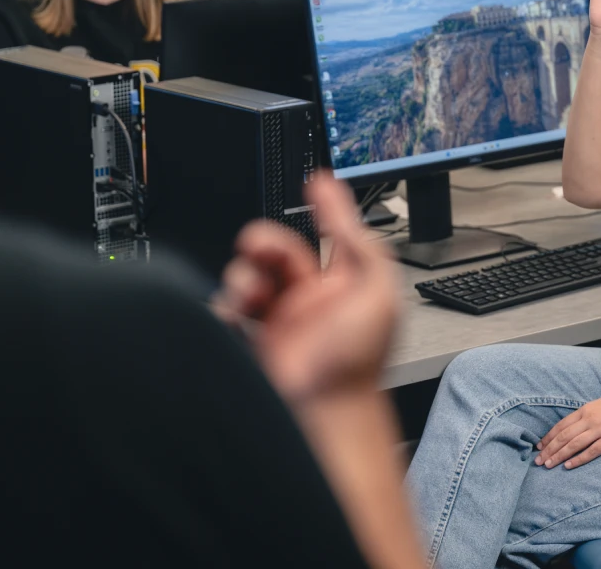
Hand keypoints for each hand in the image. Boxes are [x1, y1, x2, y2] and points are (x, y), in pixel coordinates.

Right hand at [216, 173, 399, 404]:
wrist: (326, 415)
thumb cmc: (357, 361)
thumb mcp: (377, 287)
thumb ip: (359, 240)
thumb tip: (337, 196)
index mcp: (342, 285)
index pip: (327, 236)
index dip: (321, 210)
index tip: (312, 185)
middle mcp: (308, 301)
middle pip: (278, 253)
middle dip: (265, 243)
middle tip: (257, 245)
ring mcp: (277, 323)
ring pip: (248, 278)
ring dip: (243, 276)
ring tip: (248, 291)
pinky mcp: (250, 344)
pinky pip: (226, 314)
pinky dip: (224, 307)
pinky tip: (233, 312)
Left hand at [535, 390, 600, 469]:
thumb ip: (587, 413)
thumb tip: (574, 424)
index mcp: (585, 409)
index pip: (561, 425)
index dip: (548, 437)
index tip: (539, 447)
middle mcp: (589, 419)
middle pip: (564, 436)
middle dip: (549, 449)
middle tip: (538, 461)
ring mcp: (600, 429)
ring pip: (573, 445)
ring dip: (559, 456)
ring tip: (548, 465)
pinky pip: (591, 451)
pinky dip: (578, 459)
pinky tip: (568, 466)